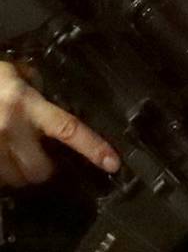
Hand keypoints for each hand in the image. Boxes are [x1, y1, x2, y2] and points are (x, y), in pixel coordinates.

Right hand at [0, 59, 118, 186]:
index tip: (112, 163)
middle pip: (41, 170)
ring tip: (13, 156)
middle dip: (44, 170)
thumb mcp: (11, 72)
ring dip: (18, 174)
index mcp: (26, 105)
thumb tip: (46, 91)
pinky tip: (2, 159)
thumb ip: (32, 82)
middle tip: (41, 159)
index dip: (93, 148)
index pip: (68, 129)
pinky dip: (2, 174)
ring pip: (15, 180)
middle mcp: (9, 129)